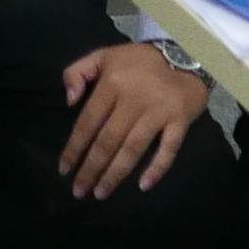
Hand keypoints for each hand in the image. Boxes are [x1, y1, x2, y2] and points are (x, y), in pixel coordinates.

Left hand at [60, 42, 208, 197]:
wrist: (185, 55)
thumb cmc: (138, 62)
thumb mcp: (103, 56)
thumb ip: (77, 72)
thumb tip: (69, 102)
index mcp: (111, 84)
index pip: (88, 122)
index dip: (74, 148)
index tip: (64, 170)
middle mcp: (133, 99)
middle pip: (108, 140)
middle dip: (91, 168)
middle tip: (79, 191)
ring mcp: (158, 112)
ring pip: (133, 148)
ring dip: (116, 174)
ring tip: (101, 193)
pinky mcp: (180, 121)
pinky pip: (169, 148)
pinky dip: (157, 167)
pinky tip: (143, 185)